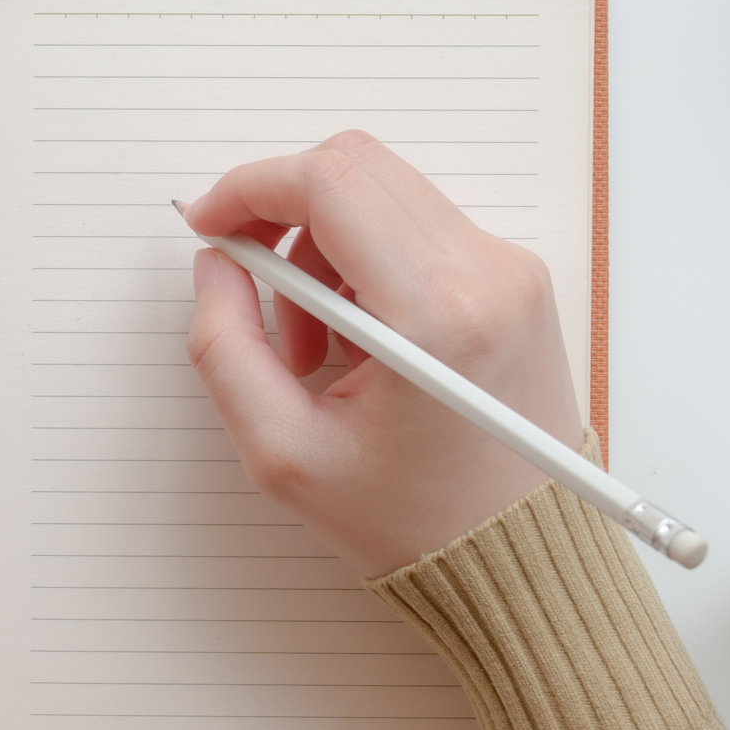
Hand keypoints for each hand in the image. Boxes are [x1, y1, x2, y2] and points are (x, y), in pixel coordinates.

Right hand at [183, 131, 584, 578]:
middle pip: (357, 168)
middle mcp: (487, 274)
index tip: (210, 226)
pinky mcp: (518, 280)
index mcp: (434, 316)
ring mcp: (512, 271)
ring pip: (386, 193)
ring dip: (324, 247)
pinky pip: (421, 227)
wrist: (519, 560)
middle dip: (282, 214)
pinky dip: (369, 263)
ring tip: (314, 345)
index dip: (250, 189)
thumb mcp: (283, 454)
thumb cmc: (414, 522)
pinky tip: (360, 342)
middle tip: (255, 287)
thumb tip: (216, 264)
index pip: (329, 184)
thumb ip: (225, 346)